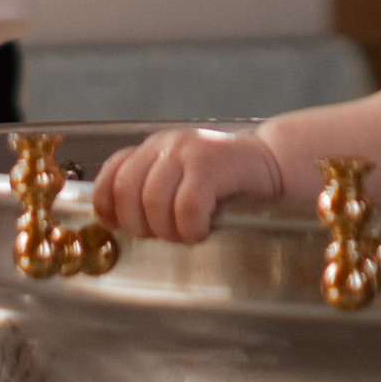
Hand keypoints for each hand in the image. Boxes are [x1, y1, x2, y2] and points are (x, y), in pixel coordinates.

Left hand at [92, 125, 282, 243]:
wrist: (273, 164)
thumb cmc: (226, 185)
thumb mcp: (181, 182)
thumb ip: (150, 194)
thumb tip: (114, 224)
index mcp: (152, 150)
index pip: (111, 175)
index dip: (107, 206)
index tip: (119, 228)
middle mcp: (164, 145)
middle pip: (125, 191)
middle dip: (139, 225)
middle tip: (164, 236)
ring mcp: (187, 152)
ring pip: (152, 201)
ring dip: (167, 230)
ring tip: (186, 234)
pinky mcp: (211, 164)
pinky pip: (186, 206)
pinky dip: (191, 227)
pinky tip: (203, 229)